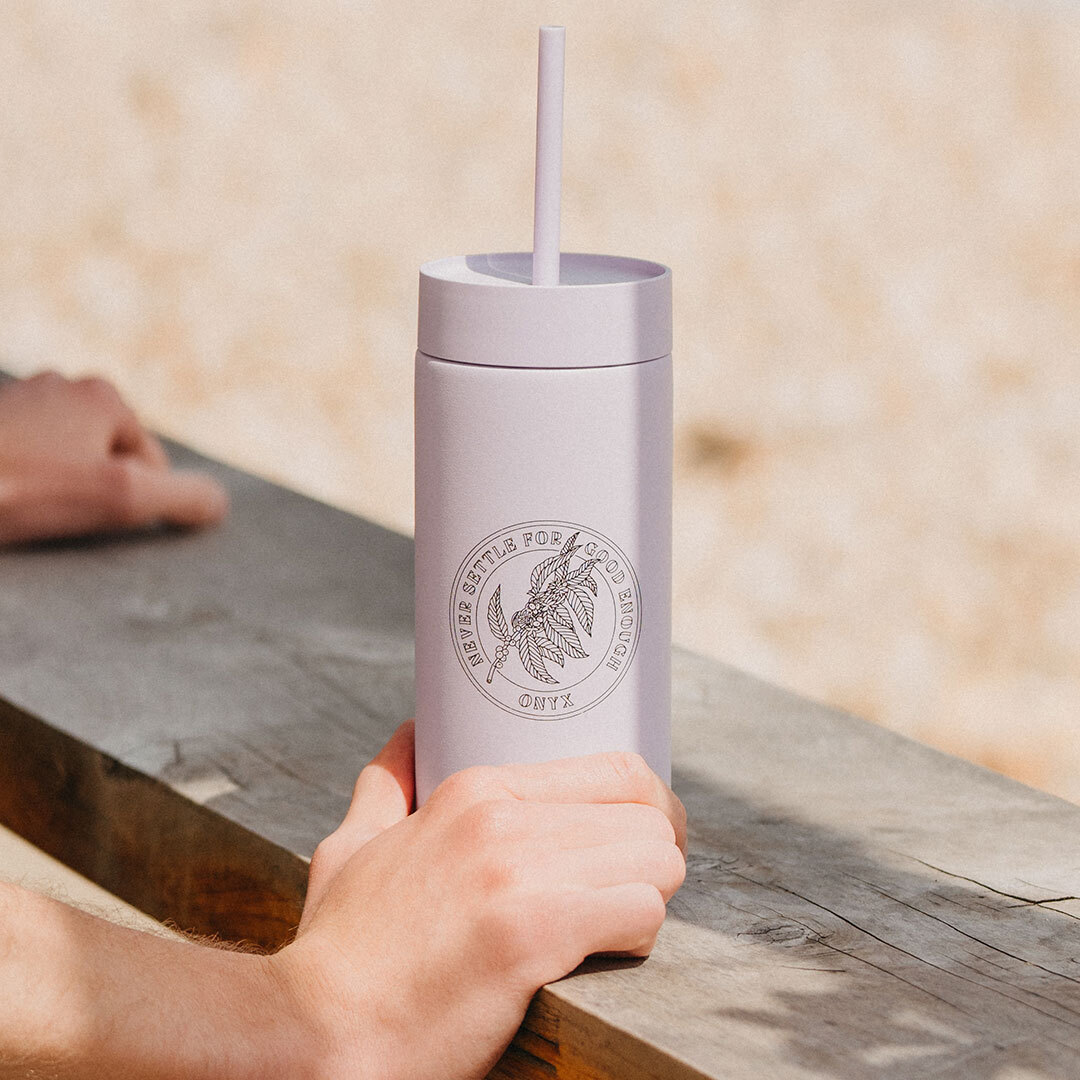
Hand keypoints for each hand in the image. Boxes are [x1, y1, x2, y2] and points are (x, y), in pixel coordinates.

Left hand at [0, 371, 226, 544]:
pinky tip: (5, 499)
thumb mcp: (122, 499)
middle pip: (107, 460)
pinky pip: (26, 461)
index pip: (151, 465)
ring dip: (56, 489)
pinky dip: (23, 483)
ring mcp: (15, 401)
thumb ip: (184, 499)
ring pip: (65, 461)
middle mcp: (60, 385)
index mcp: (102, 395)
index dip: (133, 503)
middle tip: (56, 514)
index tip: (89, 517)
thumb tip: (219, 504)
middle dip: (92, 491)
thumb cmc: (22, 491)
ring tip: (27, 508)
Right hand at [274, 723, 686, 1079]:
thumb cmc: (342, 950)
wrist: (318, 1032)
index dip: (649, 804)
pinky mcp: (532, 933)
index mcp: (473, 791)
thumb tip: (407, 737)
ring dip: (652, 893)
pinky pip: (639, 913)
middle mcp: (501, 819)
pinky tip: (610, 950)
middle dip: (658, 851)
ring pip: (655, 857)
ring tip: (623, 919)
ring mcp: (517, 873)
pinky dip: (639, 935)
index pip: (615, 768)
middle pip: (646, 810)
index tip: (647, 834)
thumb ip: (384, 785)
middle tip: (643, 884)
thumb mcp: (351, 847)